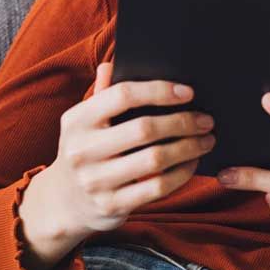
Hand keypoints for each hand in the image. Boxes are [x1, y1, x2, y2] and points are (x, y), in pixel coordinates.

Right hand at [38, 61, 214, 235]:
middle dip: (182, 122)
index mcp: (76, 120)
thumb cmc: (84, 151)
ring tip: (205, 141)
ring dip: (188, 148)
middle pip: (144, 129)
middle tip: (205, 120)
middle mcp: (82, 150)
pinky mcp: (111, 205)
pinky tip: (191, 163)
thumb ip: (101, 94)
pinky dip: (181, 174)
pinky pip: (157, 188)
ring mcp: (96, 181)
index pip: (122, 95)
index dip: (159, 91)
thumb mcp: (83, 122)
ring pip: (155, 160)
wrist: (63, 202)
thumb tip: (113, 63)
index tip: (187, 92)